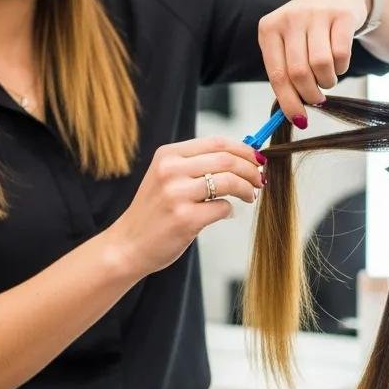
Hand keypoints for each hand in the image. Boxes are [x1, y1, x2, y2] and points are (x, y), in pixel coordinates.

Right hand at [106, 137, 264, 278]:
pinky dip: (230, 210)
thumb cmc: (154, 212)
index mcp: (167, 155)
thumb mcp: (166, 177)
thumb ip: (196, 165)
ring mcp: (177, 195)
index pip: (217, 142)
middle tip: (260, 179)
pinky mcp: (185, 219)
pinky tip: (225, 213)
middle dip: (251, 169)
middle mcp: (170, 170)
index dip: (244, 149)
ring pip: (229, 181)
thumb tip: (241, 157)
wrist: (128, 245)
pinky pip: (223, 208)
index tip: (256, 159)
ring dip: (247, 189)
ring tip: (250, 196)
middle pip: (227, 159)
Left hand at [257, 0, 370, 125]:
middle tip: (316, 99)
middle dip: (310, 95)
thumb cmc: (307, 29)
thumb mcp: (287, 44)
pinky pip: (341, 55)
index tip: (299, 120)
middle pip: (299, 73)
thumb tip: (293, 116)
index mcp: (269, 28)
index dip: (288, 102)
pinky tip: (339, 64)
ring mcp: (316, 14)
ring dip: (327, 82)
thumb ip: (285, 74)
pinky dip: (342, 68)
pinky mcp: (342, 15)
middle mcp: (290, 18)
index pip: (277, 75)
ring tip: (327, 79)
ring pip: (321, 66)